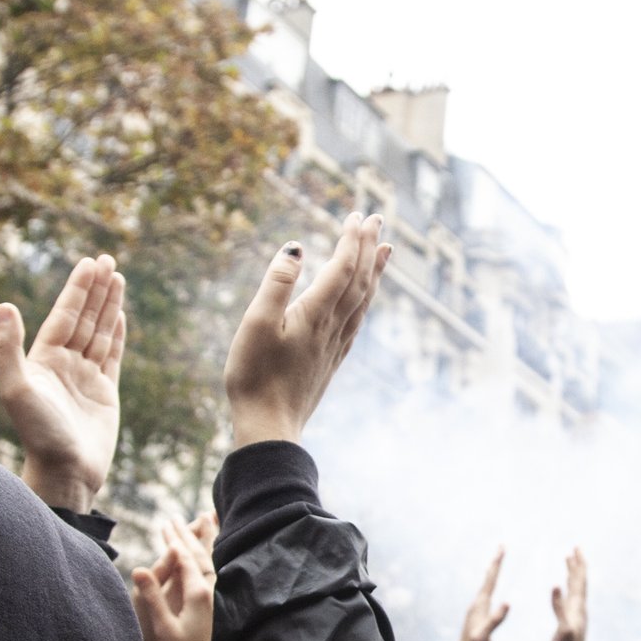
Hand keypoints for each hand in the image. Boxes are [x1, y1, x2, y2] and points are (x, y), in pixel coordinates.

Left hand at [0, 255, 125, 512]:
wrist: (66, 472)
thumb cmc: (38, 433)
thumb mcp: (16, 388)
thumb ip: (9, 347)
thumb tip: (5, 305)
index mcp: (44, 359)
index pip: (64, 315)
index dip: (78, 289)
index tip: (90, 263)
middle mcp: (64, 364)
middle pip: (84, 317)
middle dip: (96, 289)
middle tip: (108, 259)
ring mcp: (86, 377)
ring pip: (100, 332)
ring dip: (109, 304)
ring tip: (118, 277)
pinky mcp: (105, 392)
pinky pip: (112, 355)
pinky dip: (116, 334)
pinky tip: (120, 315)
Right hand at [131, 513, 230, 640]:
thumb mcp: (164, 627)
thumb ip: (153, 596)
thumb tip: (139, 569)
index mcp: (198, 592)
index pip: (184, 557)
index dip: (174, 539)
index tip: (166, 523)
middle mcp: (213, 589)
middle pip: (200, 553)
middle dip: (187, 533)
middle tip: (177, 517)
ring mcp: (222, 594)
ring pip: (215, 557)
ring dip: (207, 537)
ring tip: (207, 518)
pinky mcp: (226, 601)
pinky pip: (221, 568)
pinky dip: (216, 553)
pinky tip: (216, 550)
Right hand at [225, 214, 391, 447]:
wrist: (269, 426)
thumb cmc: (255, 376)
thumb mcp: (256, 323)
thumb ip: (277, 283)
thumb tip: (296, 247)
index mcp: (315, 314)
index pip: (342, 267)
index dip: (352, 240)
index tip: (357, 215)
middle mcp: (332, 327)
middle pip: (359, 280)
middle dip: (369, 247)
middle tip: (377, 219)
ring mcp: (334, 345)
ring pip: (363, 301)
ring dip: (375, 272)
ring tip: (385, 250)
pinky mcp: (330, 361)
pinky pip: (357, 321)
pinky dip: (366, 300)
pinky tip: (365, 299)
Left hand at [442, 546, 508, 640]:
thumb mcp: (484, 636)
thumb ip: (494, 620)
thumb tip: (508, 602)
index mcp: (480, 606)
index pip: (490, 580)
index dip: (497, 563)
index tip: (502, 547)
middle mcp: (476, 606)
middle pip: (487, 580)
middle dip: (495, 563)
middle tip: (501, 547)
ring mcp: (476, 613)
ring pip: (485, 588)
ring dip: (492, 575)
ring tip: (496, 564)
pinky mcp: (478, 620)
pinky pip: (486, 598)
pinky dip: (491, 590)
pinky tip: (490, 593)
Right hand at [549, 547, 588, 640]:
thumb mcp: (562, 629)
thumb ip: (559, 608)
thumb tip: (556, 586)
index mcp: (576, 607)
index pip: (579, 580)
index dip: (577, 564)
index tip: (576, 547)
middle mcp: (579, 608)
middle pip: (580, 581)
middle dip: (577, 564)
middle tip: (575, 548)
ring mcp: (576, 614)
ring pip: (575, 588)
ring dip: (572, 574)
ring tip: (568, 562)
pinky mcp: (571, 621)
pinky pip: (570, 598)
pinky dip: (567, 588)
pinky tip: (563, 588)